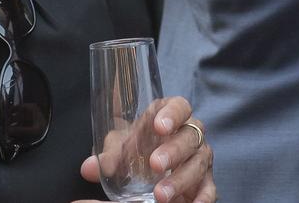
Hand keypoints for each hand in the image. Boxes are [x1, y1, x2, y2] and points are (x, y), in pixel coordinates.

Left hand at [75, 96, 214, 202]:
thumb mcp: (122, 148)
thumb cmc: (139, 148)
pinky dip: (203, 198)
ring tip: (161, 195)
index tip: (159, 126)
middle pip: (191, 136)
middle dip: (174, 150)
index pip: (180, 106)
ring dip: (181, 179)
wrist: (151, 167)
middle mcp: (191, 134)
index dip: (173, 114)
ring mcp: (200, 158)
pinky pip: (210, 189)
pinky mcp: (205, 182)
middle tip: (155, 164)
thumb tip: (89, 168)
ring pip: (199, 163)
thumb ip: (108, 155)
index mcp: (171, 116)